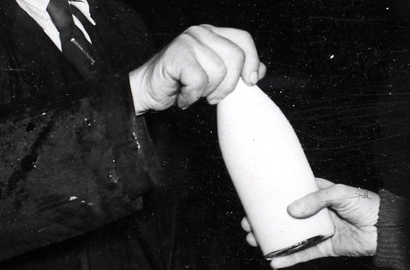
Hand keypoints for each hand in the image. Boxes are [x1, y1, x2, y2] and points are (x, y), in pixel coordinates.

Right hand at [129, 25, 266, 113]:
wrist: (147, 91)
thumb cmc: (179, 84)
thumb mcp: (214, 78)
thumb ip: (237, 71)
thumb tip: (261, 70)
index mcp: (213, 34)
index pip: (243, 39)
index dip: (252, 61)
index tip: (250, 82)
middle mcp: (201, 32)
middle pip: (236, 57)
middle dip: (229, 84)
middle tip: (212, 95)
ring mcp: (188, 41)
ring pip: (219, 71)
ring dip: (207, 92)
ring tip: (194, 93)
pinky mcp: (177, 54)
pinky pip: (199, 81)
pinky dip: (192, 96)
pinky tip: (183, 96)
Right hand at [242, 178, 379, 268]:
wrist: (386, 229)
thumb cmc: (367, 205)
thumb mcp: (341, 193)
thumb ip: (317, 199)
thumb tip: (292, 209)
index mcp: (317, 194)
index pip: (289, 194)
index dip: (271, 198)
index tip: (252, 203)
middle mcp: (315, 213)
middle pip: (284, 218)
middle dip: (263, 222)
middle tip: (247, 226)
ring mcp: (318, 231)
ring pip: (289, 237)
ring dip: (271, 241)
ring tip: (253, 242)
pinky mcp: (325, 248)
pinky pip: (303, 254)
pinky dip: (288, 258)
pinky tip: (273, 260)